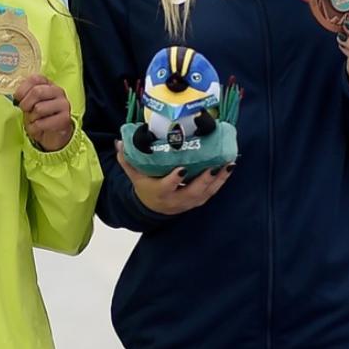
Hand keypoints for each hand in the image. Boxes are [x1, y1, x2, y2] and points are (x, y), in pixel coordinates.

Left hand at [14, 74, 73, 151]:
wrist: (54, 133)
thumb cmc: (40, 116)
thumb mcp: (31, 103)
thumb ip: (25, 95)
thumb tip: (16, 96)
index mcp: (48, 84)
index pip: (35, 79)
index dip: (22, 89)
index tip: (17, 98)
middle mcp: (58, 91)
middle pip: (37, 92)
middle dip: (25, 103)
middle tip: (25, 110)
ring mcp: (63, 105)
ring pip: (39, 109)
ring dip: (31, 118)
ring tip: (34, 120)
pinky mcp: (64, 119)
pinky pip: (41, 123)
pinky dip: (34, 129)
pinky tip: (38, 128)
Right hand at [116, 140, 233, 215]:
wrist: (153, 206)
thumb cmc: (145, 186)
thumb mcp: (134, 174)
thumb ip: (127, 159)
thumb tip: (119, 141)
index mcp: (159, 192)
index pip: (168, 187)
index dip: (175, 179)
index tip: (182, 169)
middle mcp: (176, 199)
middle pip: (193, 192)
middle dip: (205, 179)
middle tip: (215, 165)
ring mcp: (189, 202)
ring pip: (206, 193)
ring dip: (218, 179)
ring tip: (228, 163)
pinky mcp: (198, 200)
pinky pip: (212, 192)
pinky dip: (221, 181)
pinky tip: (228, 167)